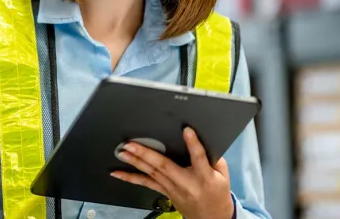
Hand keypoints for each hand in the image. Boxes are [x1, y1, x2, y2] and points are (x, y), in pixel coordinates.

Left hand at [110, 127, 233, 218]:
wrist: (211, 217)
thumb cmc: (216, 192)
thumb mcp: (222, 174)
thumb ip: (213, 157)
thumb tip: (201, 137)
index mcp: (204, 176)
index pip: (198, 158)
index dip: (193, 144)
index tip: (186, 130)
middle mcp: (185, 182)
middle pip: (164, 166)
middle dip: (146, 154)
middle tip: (131, 144)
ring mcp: (172, 188)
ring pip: (152, 173)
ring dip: (135, 162)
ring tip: (122, 152)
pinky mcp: (164, 191)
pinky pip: (145, 184)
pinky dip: (130, 178)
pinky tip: (117, 173)